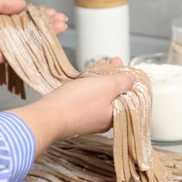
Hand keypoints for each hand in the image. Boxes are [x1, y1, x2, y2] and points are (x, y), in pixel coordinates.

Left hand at [0, 0, 67, 63]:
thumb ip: (4, 3)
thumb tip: (24, 3)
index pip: (24, 17)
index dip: (39, 15)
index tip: (53, 12)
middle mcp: (3, 33)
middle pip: (30, 30)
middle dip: (47, 25)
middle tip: (62, 21)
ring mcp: (3, 45)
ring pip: (29, 41)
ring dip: (45, 35)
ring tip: (61, 28)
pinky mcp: (0, 56)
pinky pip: (20, 54)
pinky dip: (34, 49)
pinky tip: (47, 43)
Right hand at [7, 57, 134, 156]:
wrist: (48, 115)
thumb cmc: (78, 103)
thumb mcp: (107, 87)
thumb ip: (123, 81)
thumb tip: (133, 78)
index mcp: (116, 116)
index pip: (129, 97)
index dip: (128, 80)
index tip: (125, 67)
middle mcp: (104, 120)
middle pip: (114, 95)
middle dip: (114, 76)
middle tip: (113, 61)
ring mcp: (89, 117)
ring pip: (100, 95)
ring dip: (101, 78)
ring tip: (101, 64)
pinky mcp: (75, 113)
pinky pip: (87, 97)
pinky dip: (89, 85)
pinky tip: (87, 75)